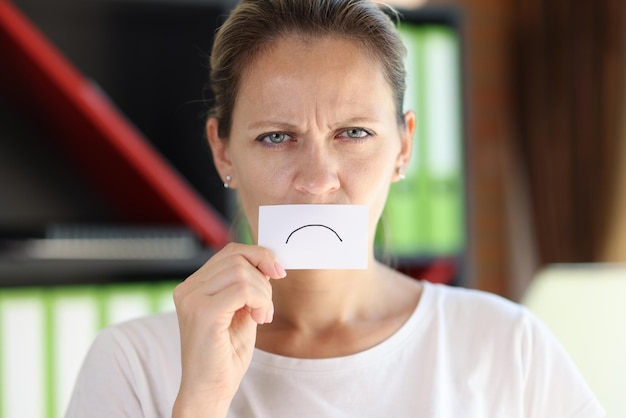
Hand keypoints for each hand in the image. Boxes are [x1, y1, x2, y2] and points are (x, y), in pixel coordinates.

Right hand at [171, 243, 285, 416]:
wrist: (209, 390)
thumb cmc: (225, 355)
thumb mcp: (241, 311)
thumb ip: (248, 286)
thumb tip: (268, 261)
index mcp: (194, 286)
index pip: (230, 253)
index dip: (258, 256)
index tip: (278, 272)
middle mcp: (188, 289)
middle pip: (237, 258)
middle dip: (263, 279)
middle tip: (266, 307)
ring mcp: (192, 299)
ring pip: (242, 272)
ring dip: (263, 293)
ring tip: (262, 316)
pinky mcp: (203, 313)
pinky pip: (242, 289)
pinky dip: (260, 301)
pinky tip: (259, 319)